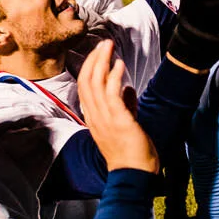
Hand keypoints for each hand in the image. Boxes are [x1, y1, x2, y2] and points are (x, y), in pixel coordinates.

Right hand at [77, 39, 159, 173]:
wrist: (134, 175)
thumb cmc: (131, 153)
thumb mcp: (125, 124)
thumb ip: (125, 106)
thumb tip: (127, 88)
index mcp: (93, 118)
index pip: (84, 87)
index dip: (90, 67)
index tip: (99, 53)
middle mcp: (95, 116)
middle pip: (87, 81)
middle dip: (94, 59)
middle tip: (104, 43)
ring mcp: (104, 118)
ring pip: (96, 83)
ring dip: (103, 61)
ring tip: (110, 46)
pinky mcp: (117, 120)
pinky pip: (111, 93)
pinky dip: (114, 76)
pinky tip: (120, 64)